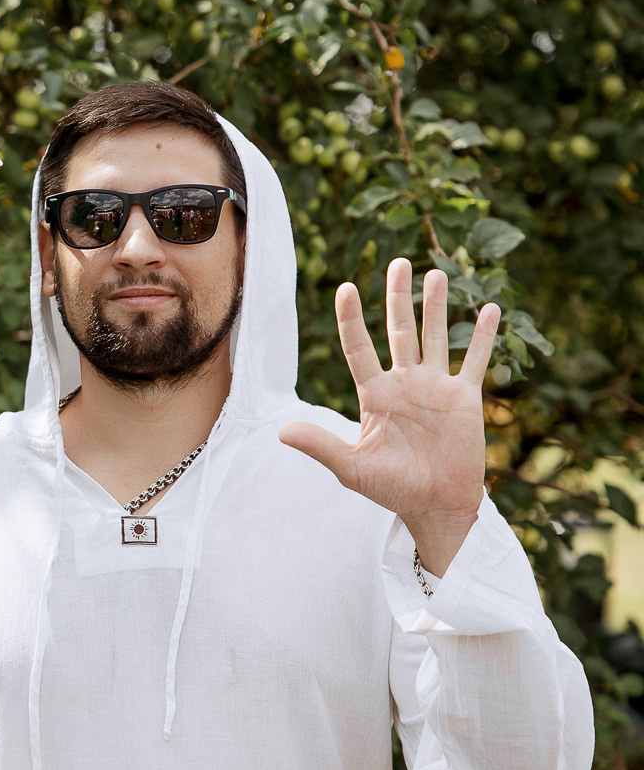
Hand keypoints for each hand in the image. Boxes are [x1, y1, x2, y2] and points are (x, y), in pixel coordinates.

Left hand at [278, 259, 499, 575]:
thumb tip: (280, 433)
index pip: (359, 348)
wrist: (435, 506)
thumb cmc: (392, 489)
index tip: (346, 288)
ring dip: (436, 307)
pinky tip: (489, 309)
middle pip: (400, 330)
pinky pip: (474, 360)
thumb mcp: (352, 468)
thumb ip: (321, 445)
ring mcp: (435, 388)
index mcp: (376, 395)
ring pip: (435, 336)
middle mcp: (405, 383)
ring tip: (435, 274)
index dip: (352, 320)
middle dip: (398, 297)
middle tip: (398, 263)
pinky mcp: (465, 398)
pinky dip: (482, 336)